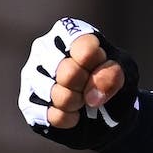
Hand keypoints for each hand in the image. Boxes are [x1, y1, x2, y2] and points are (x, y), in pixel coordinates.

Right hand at [19, 18, 137, 146]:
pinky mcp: (28, 102)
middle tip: (90, 86)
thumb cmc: (110, 81)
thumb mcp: (124, 72)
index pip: (85, 47)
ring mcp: (32, 75)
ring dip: (79, 103)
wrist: (104, 110)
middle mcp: (44, 48)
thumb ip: (113, 75)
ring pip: (58, 95)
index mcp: (67, 33)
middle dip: (88, 86)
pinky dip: (71, 119)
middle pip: (68, 72)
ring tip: (82, 100)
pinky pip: (53, 116)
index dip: (100, 65)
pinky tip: (74, 114)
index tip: (103, 65)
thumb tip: (91, 97)